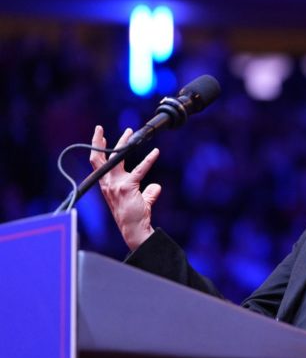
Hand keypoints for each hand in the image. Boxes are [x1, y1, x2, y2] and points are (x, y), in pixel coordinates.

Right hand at [89, 126, 161, 250]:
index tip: (98, 136)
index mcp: (107, 185)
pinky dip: (148, 160)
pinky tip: (155, 152)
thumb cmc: (135, 216)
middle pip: (100, 158)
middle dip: (98, 142)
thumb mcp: (140, 200)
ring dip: (124, 144)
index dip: (96, 149)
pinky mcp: (127, 187)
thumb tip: (156, 186)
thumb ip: (147, 192)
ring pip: (117, 159)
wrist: (134, 229)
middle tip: (100, 128)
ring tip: (130, 132)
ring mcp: (116, 185)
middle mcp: (108, 184)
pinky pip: (139, 169)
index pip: (97, 164)